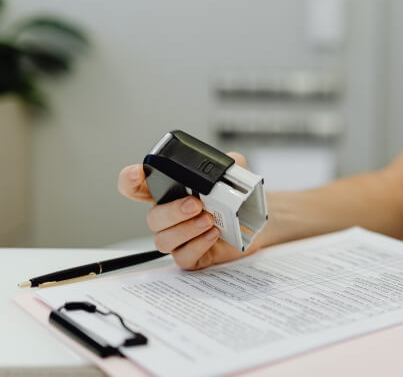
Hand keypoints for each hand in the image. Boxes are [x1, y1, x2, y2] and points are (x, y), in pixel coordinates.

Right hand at [117, 153, 270, 269]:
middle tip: (196, 204)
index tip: (137, 173)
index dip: (130, 180)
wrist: (255, 221)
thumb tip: (226, 163)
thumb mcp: (233, 174)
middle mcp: (169, 216)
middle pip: (152, 217)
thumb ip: (226, 166)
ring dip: (185, 229)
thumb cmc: (236, 197)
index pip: (138, 186)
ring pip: (163, 239)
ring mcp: (179, 237)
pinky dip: (198, 245)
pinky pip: (183, 256)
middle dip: (172, 211)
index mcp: (170, 192)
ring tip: (209, 219)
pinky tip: (213, 234)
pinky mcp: (192, 255)